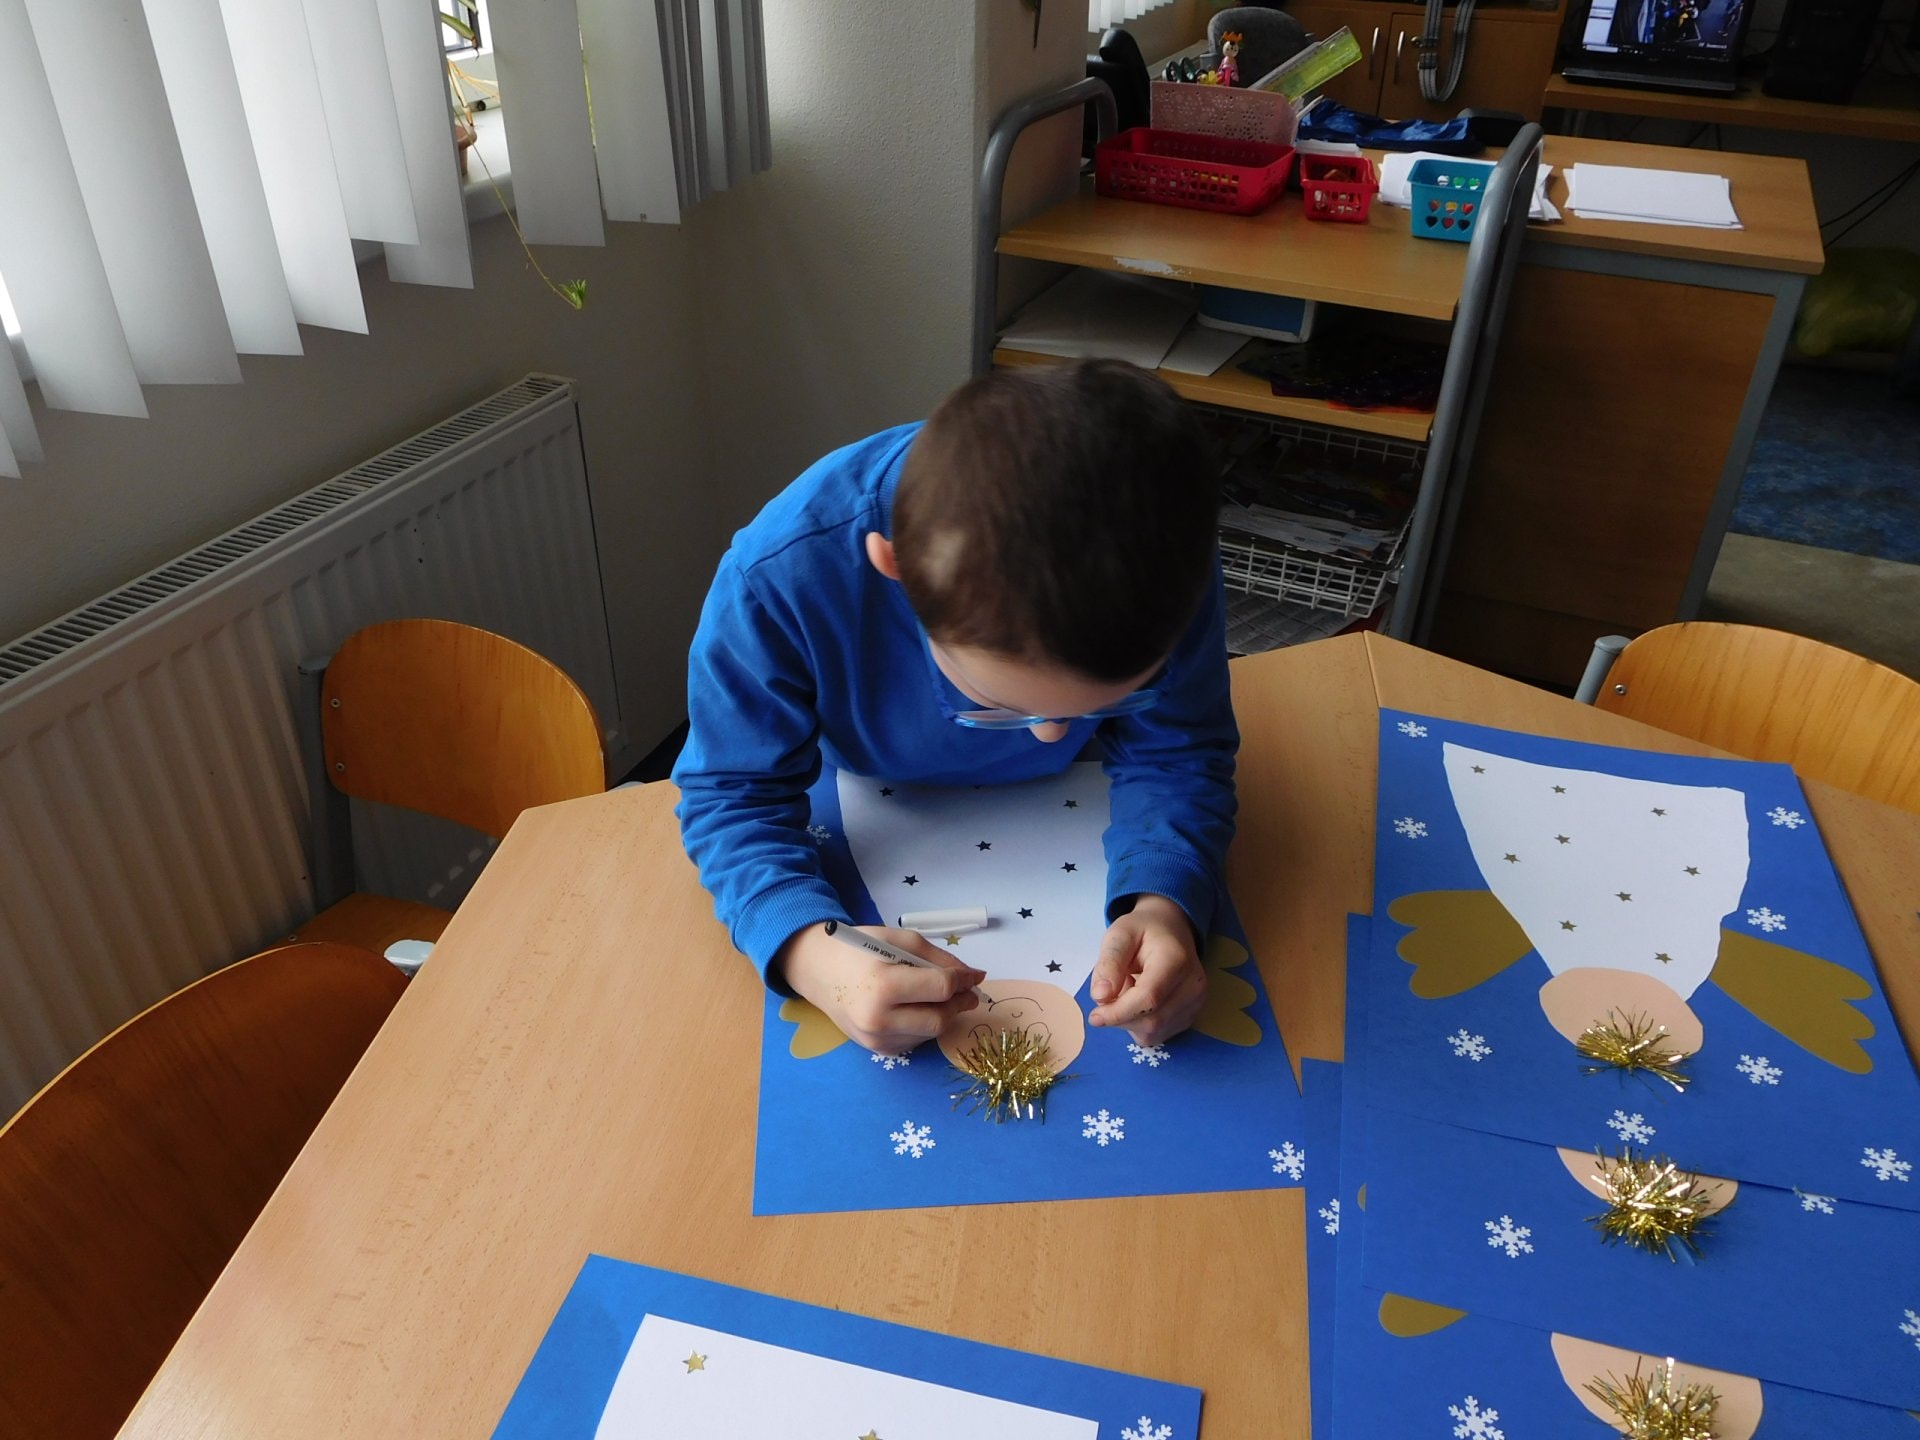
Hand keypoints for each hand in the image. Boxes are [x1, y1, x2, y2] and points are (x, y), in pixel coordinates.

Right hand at [776, 923, 984, 1055]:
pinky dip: (925, 1024)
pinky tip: (917, 1008)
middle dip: (960, 1004)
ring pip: (931, 1032)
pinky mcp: (878, 1050)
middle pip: (940, 1018)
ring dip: (944, 1014)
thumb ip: (937, 958)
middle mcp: (878, 1020)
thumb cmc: (858, 949)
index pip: (940, 989)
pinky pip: (916, 1040)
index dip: (964, 980)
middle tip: (968, 991)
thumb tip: (972, 976)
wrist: (818, 971)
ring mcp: (876, 1040)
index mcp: (883, 986)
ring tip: (939, 995)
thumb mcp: (898, 939)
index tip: (976, 974)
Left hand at [1087, 894, 1205, 1045]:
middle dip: (1121, 1017)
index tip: (1094, 1016)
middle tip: (1109, 992)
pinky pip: (1158, 1034)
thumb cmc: (1142, 930)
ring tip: (1129, 990)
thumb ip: (1109, 963)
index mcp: (1176, 959)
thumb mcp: (1118, 934)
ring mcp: (1196, 1003)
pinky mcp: (1191, 1016)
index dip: (1119, 1013)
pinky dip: (1139, 1024)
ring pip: (1153, 1032)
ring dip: (1129, 1020)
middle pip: (1152, 1021)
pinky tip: (1139, 1002)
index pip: (1149, 998)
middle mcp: (1193, 985)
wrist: (1171, 930)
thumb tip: (1100, 997)